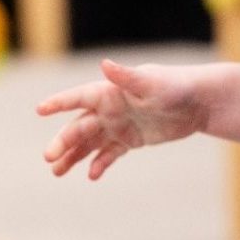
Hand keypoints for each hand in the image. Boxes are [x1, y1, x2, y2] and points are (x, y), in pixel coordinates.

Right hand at [38, 59, 206, 178]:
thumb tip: (105, 64)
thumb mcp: (152, 83)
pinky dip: (100, 163)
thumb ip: (126, 77)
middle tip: (49, 158)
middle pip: (80, 127)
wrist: (199, 102)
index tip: (40, 110)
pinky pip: (110, 153)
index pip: (79, 97)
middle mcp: (110, 109)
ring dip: (73, 156)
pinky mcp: (131, 139)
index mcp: (110, 92)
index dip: (60, 103)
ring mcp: (119, 125)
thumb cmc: (176, 86)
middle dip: (63, 142)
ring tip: (57, 172)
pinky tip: (92, 175)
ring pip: (89, 143)